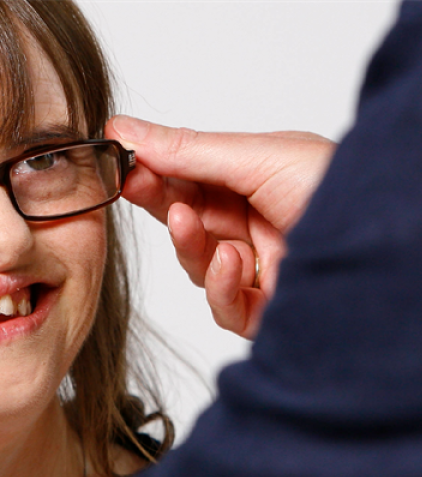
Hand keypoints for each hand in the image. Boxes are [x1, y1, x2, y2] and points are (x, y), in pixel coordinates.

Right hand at [105, 116, 334, 338]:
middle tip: (134, 187)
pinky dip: (220, 285)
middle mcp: (252, 223)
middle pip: (184, 218)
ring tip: (189, 222)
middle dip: (159, 202)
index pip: (186, 176)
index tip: (119, 161)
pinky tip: (233, 262)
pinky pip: (223, 305)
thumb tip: (126, 131)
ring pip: (196, 263)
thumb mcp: (259, 156)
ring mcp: (257, 267)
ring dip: (188, 242)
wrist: (393, 246)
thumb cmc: (344, 188)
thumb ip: (189, 150)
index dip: (151, 169)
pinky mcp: (263, 309)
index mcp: (252, 181)